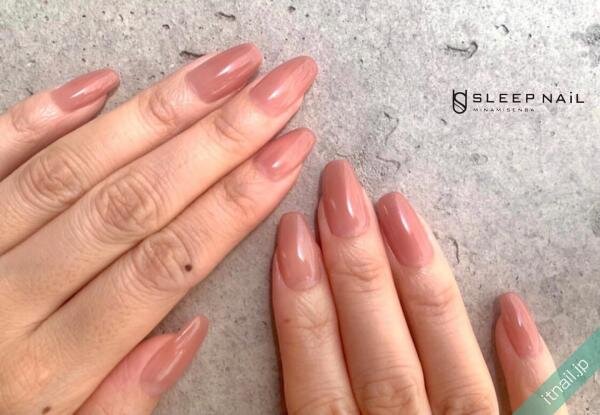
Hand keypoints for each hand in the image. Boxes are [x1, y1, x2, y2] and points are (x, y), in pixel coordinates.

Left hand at [0, 43, 316, 413]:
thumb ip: (125, 402)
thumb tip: (188, 333)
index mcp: (47, 368)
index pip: (167, 262)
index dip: (237, 202)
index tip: (289, 152)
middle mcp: (8, 298)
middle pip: (136, 200)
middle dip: (221, 137)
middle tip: (279, 86)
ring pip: (77, 166)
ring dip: (160, 110)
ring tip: (225, 70)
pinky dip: (44, 114)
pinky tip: (103, 81)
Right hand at [272, 160, 567, 413]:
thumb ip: (311, 414)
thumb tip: (298, 343)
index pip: (317, 383)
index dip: (302, 307)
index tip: (292, 234)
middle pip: (381, 361)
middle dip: (356, 270)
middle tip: (341, 191)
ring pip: (450, 370)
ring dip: (422, 290)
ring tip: (400, 211)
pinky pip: (536, 412)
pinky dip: (526, 364)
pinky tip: (510, 305)